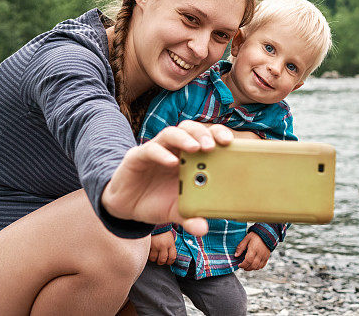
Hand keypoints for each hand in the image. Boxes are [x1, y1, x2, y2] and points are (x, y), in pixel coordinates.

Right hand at [102, 120, 232, 236]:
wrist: (127, 206)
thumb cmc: (158, 201)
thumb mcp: (176, 212)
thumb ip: (190, 217)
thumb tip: (203, 229)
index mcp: (190, 158)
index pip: (207, 137)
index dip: (219, 135)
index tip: (230, 142)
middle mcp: (174, 150)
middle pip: (191, 129)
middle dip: (204, 133)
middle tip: (214, 145)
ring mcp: (157, 150)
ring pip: (172, 133)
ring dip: (186, 138)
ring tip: (196, 148)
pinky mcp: (138, 156)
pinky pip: (151, 149)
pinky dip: (162, 154)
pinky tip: (171, 162)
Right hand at [148, 231, 176, 265]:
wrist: (155, 223)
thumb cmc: (162, 230)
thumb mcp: (169, 237)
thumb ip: (170, 246)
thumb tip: (169, 256)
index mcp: (170, 243)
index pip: (172, 257)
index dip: (170, 262)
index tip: (168, 262)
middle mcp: (163, 246)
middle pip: (162, 260)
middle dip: (161, 261)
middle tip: (159, 260)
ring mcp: (155, 246)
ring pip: (154, 259)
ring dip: (153, 258)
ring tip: (153, 254)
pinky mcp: (148, 245)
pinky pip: (147, 254)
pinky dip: (147, 254)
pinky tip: (149, 251)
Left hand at [235, 232, 270, 270]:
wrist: (266, 233)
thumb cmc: (255, 235)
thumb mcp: (246, 239)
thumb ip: (241, 247)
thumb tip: (236, 255)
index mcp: (254, 249)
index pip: (248, 260)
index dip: (243, 265)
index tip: (239, 265)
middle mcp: (260, 254)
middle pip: (253, 266)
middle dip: (246, 268)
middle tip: (242, 266)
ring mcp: (264, 256)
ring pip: (258, 267)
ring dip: (251, 268)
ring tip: (247, 265)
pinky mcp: (267, 257)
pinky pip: (262, 266)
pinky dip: (257, 267)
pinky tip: (253, 264)